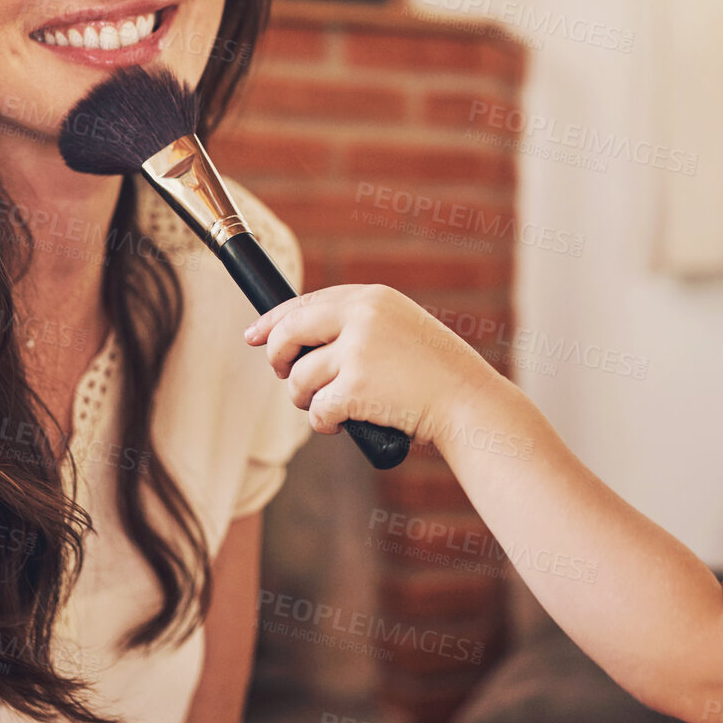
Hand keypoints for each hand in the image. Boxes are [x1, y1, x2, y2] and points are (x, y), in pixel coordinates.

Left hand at [243, 284, 501, 446]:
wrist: (468, 402)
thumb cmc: (436, 374)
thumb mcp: (400, 331)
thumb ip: (357, 326)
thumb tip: (299, 340)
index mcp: (373, 297)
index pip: (308, 302)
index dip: (274, 320)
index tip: (254, 335)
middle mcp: (362, 317)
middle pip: (289, 333)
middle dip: (277, 358)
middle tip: (283, 376)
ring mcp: (358, 352)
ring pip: (299, 378)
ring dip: (305, 399)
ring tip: (330, 407)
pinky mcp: (355, 388)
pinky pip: (317, 409)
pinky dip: (323, 422)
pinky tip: (342, 424)